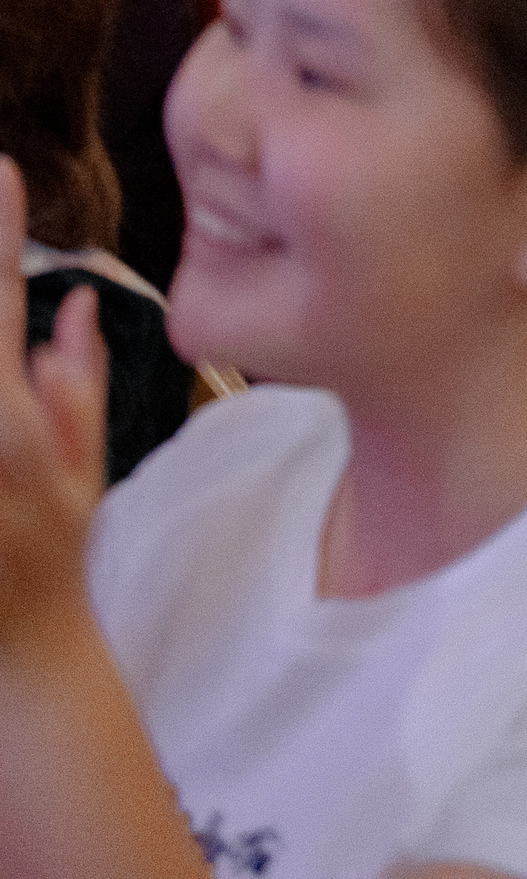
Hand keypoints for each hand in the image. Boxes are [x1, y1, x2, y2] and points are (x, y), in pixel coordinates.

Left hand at [0, 157, 108, 658]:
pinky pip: (11, 406)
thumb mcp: (82, 472)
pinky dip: (2, 387)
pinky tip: (6, 409)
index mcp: (15, 421)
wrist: (16, 661)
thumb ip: (76, 383)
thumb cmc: (50, 564)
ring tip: (7, 388)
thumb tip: (73, 305)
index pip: (2, 302)